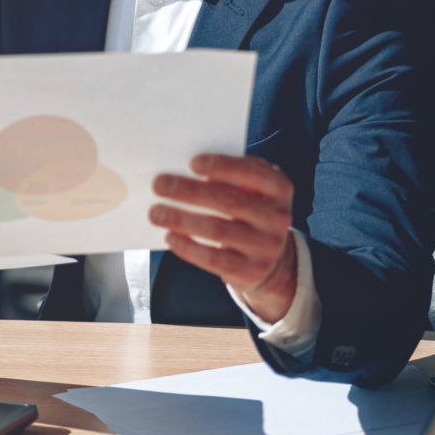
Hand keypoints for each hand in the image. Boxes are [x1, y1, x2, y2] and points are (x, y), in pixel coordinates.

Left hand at [149, 154, 296, 324]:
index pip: (254, 173)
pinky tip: (170, 236)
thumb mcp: (252, 192)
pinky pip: (213, 258)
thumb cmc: (250, 213)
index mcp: (279, 189)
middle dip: (190, 191)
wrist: (272, 261)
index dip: (224, 166)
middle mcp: (278, 217)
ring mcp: (267, 247)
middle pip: (230, 201)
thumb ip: (229, 180)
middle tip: (159, 184)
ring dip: (182, 219)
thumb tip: (183, 174)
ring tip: (155, 213)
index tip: (193, 163)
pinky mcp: (250, 271)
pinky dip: (188, 247)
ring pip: (218, 230)